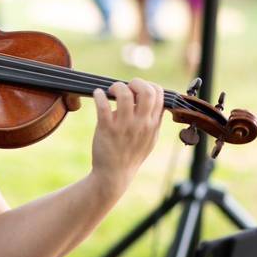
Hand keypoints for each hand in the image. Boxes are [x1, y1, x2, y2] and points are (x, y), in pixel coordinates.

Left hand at [90, 79, 164, 197]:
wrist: (114, 174)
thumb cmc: (131, 155)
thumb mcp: (150, 139)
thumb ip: (154, 120)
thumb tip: (154, 100)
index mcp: (152, 124)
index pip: (159, 94)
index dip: (149, 85)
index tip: (137, 89)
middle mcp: (141, 123)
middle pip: (147, 91)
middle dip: (136, 82)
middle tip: (125, 86)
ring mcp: (124, 126)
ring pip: (125, 95)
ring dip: (117, 87)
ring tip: (110, 91)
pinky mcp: (107, 129)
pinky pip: (103, 106)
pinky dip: (99, 95)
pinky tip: (97, 94)